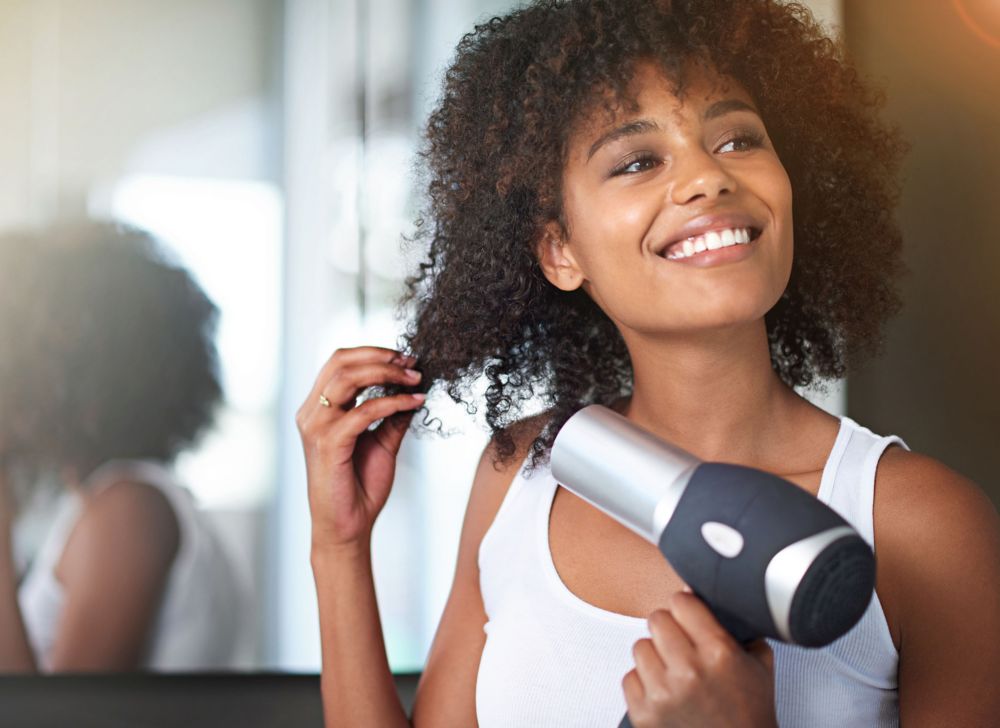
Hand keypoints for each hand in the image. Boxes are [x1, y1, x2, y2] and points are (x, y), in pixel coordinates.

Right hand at [296, 346, 424, 548]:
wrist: (348, 526)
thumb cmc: (359, 486)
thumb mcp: (382, 442)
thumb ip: (392, 415)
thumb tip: (413, 390)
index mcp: (319, 408)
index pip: (339, 362)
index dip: (373, 353)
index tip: (406, 359)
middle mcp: (311, 412)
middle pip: (341, 362)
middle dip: (381, 357)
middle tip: (412, 364)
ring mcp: (316, 426)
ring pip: (348, 378)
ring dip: (387, 373)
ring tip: (414, 379)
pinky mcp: (327, 443)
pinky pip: (363, 411)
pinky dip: (392, 402)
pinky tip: (413, 403)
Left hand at [623, 591, 776, 727]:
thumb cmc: (750, 715)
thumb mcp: (759, 664)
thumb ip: (738, 627)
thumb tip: (701, 594)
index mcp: (718, 652)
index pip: (680, 602)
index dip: (685, 607)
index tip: (689, 615)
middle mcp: (688, 671)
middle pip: (656, 619)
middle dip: (669, 629)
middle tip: (681, 645)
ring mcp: (663, 693)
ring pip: (640, 646)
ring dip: (655, 656)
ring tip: (674, 672)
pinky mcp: (644, 714)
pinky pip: (629, 677)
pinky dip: (644, 684)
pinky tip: (665, 693)